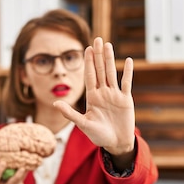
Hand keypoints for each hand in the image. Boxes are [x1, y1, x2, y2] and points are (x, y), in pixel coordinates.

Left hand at [53, 37, 134, 155]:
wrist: (116, 143)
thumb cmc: (98, 135)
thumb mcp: (83, 124)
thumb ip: (70, 113)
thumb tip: (54, 103)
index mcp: (92, 97)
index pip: (89, 76)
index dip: (88, 62)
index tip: (87, 48)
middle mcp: (103, 93)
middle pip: (100, 70)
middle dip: (98, 55)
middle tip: (98, 39)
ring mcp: (115, 95)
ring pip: (112, 73)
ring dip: (110, 59)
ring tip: (108, 45)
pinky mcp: (126, 100)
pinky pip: (127, 83)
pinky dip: (128, 72)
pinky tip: (128, 61)